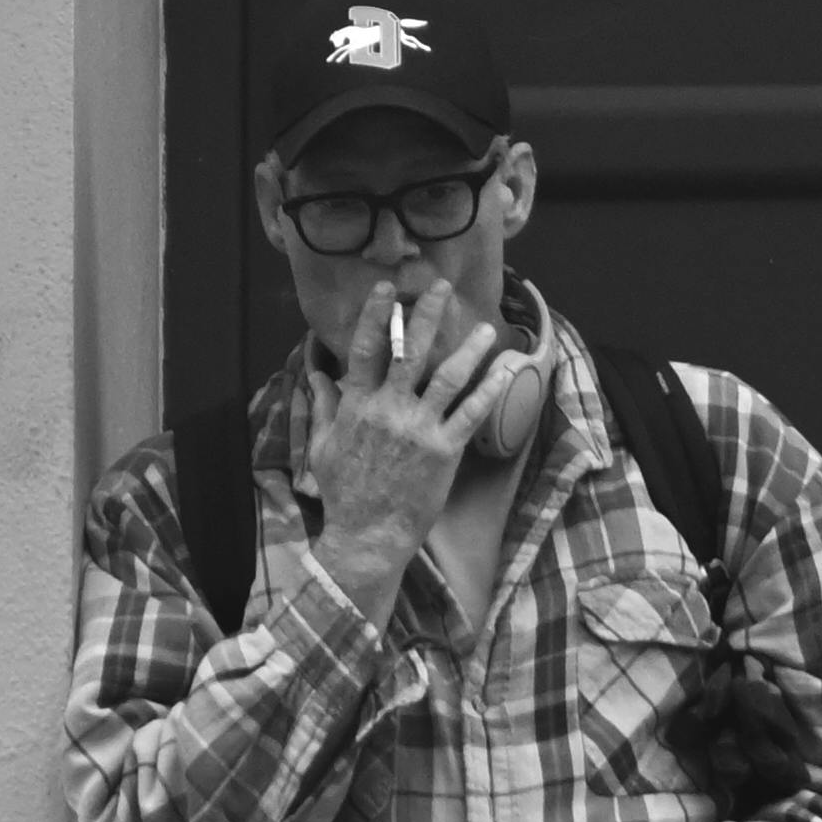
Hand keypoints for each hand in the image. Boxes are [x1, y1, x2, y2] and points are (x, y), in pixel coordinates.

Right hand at [308, 275, 509, 612]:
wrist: (368, 534)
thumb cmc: (344, 492)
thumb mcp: (324, 446)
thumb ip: (325, 406)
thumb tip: (316, 374)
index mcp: (358, 405)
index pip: (366, 349)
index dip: (377, 316)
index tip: (388, 289)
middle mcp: (389, 409)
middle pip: (411, 351)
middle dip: (427, 315)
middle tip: (442, 287)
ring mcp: (419, 428)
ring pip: (448, 377)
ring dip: (469, 349)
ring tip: (486, 328)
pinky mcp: (445, 450)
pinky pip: (472, 413)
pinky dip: (490, 389)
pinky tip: (505, 370)